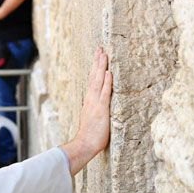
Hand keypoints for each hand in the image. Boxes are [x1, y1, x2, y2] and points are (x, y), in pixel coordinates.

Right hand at [60, 47, 111, 175]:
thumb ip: (95, 110)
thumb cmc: (90, 135)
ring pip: (98, 81)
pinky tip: (109, 72)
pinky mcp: (101, 110)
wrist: (85, 144)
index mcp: (90, 101)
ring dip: (101, 67)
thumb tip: (100, 105)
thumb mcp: (92, 118)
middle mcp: (91, 99)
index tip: (98, 56)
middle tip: (100, 48)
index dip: (95, 68)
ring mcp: (95, 103)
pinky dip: (107, 82)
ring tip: (104, 54)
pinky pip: (104, 93)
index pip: (93, 80)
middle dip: (97, 62)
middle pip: (94, 77)